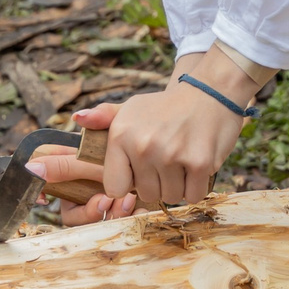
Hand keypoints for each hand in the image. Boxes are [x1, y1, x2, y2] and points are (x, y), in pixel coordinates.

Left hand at [29, 48, 260, 224]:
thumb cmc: (167, 106)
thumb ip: (103, 118)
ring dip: (178, 185)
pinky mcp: (200, 162)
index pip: (115, 188)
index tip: (141, 170)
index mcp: (121, 135)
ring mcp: (172, 155)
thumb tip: (78, 119)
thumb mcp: (132, 108)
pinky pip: (193, 195)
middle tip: (167, 160)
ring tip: (182, 160)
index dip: (130, 182)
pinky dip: (197, 187)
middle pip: (146, 195)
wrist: (211, 91)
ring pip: (170, 197)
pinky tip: (196, 166)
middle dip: (158, 183)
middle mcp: (143, 146)